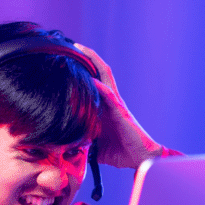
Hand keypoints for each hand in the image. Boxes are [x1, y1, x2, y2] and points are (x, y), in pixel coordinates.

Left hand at [74, 43, 177, 168]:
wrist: (141, 159)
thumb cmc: (121, 152)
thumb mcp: (95, 147)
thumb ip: (82, 142)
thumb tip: (63, 147)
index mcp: (104, 106)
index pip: (92, 82)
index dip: (81, 70)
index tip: (66, 58)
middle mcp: (110, 100)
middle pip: (98, 72)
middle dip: (86, 57)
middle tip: (72, 45)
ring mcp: (116, 104)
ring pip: (104, 76)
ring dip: (93, 62)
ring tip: (80, 49)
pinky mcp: (121, 111)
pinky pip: (109, 95)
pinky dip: (99, 86)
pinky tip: (89, 80)